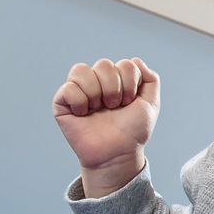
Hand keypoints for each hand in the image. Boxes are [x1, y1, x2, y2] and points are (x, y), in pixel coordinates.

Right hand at [53, 58, 159, 195]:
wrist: (118, 153)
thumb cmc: (133, 132)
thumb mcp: (150, 105)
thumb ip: (151, 80)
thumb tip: (136, 60)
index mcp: (117, 80)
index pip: (125, 64)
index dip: (131, 84)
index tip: (130, 102)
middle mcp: (97, 82)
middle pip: (104, 64)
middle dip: (115, 89)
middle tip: (115, 107)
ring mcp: (79, 90)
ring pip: (82, 70)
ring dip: (97, 93)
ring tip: (99, 109)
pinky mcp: (62, 102)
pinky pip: (68, 88)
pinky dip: (80, 102)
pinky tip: (84, 114)